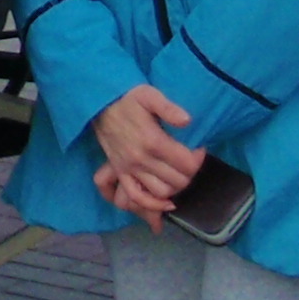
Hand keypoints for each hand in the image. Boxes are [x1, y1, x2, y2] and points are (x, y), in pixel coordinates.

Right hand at [91, 84, 205, 208]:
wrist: (100, 105)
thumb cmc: (128, 100)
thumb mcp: (149, 95)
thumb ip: (168, 108)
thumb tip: (187, 121)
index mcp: (152, 140)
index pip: (187, 163)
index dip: (198, 158)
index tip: (198, 149)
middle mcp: (141, 159)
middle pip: (178, 180)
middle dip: (190, 173)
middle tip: (190, 161)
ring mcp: (130, 169)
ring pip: (162, 191)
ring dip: (176, 187)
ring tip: (179, 175)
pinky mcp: (121, 173)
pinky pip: (137, 197)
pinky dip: (153, 204)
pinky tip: (166, 202)